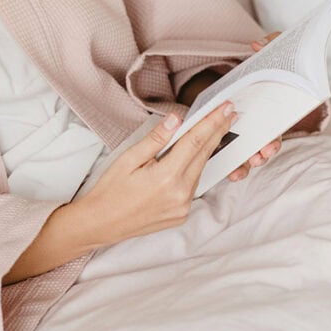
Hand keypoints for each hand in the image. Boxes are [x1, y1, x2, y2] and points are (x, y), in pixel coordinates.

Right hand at [71, 102, 239, 246]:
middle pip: (204, 155)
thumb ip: (156, 139)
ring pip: (199, 170)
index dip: (212, 122)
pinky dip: (193, 169)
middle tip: (230, 113)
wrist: (100, 223)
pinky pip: (193, 186)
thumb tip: (176, 119)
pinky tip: (190, 158)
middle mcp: (180, 194)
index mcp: (167, 177)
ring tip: (212, 130)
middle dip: (218, 131)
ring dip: (205, 150)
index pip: (196, 142)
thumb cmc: (110, 190)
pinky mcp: (181, 215)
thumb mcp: (129, 158)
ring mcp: (183, 207)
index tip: (226, 107)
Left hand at [227, 31, 283, 181]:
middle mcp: (262, 120)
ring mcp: (248, 127)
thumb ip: (270, 44)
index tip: (267, 147)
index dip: (272, 140)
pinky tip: (226, 171)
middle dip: (259, 155)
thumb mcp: (272, 50)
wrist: (260, 68)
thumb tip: (256, 44)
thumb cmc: (268, 62)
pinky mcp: (232, 130)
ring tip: (238, 172)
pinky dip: (231, 161)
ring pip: (249, 151)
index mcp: (271, 106)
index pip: (275, 127)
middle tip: (255, 159)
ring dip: (245, 163)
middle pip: (263, 143)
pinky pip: (233, 150)